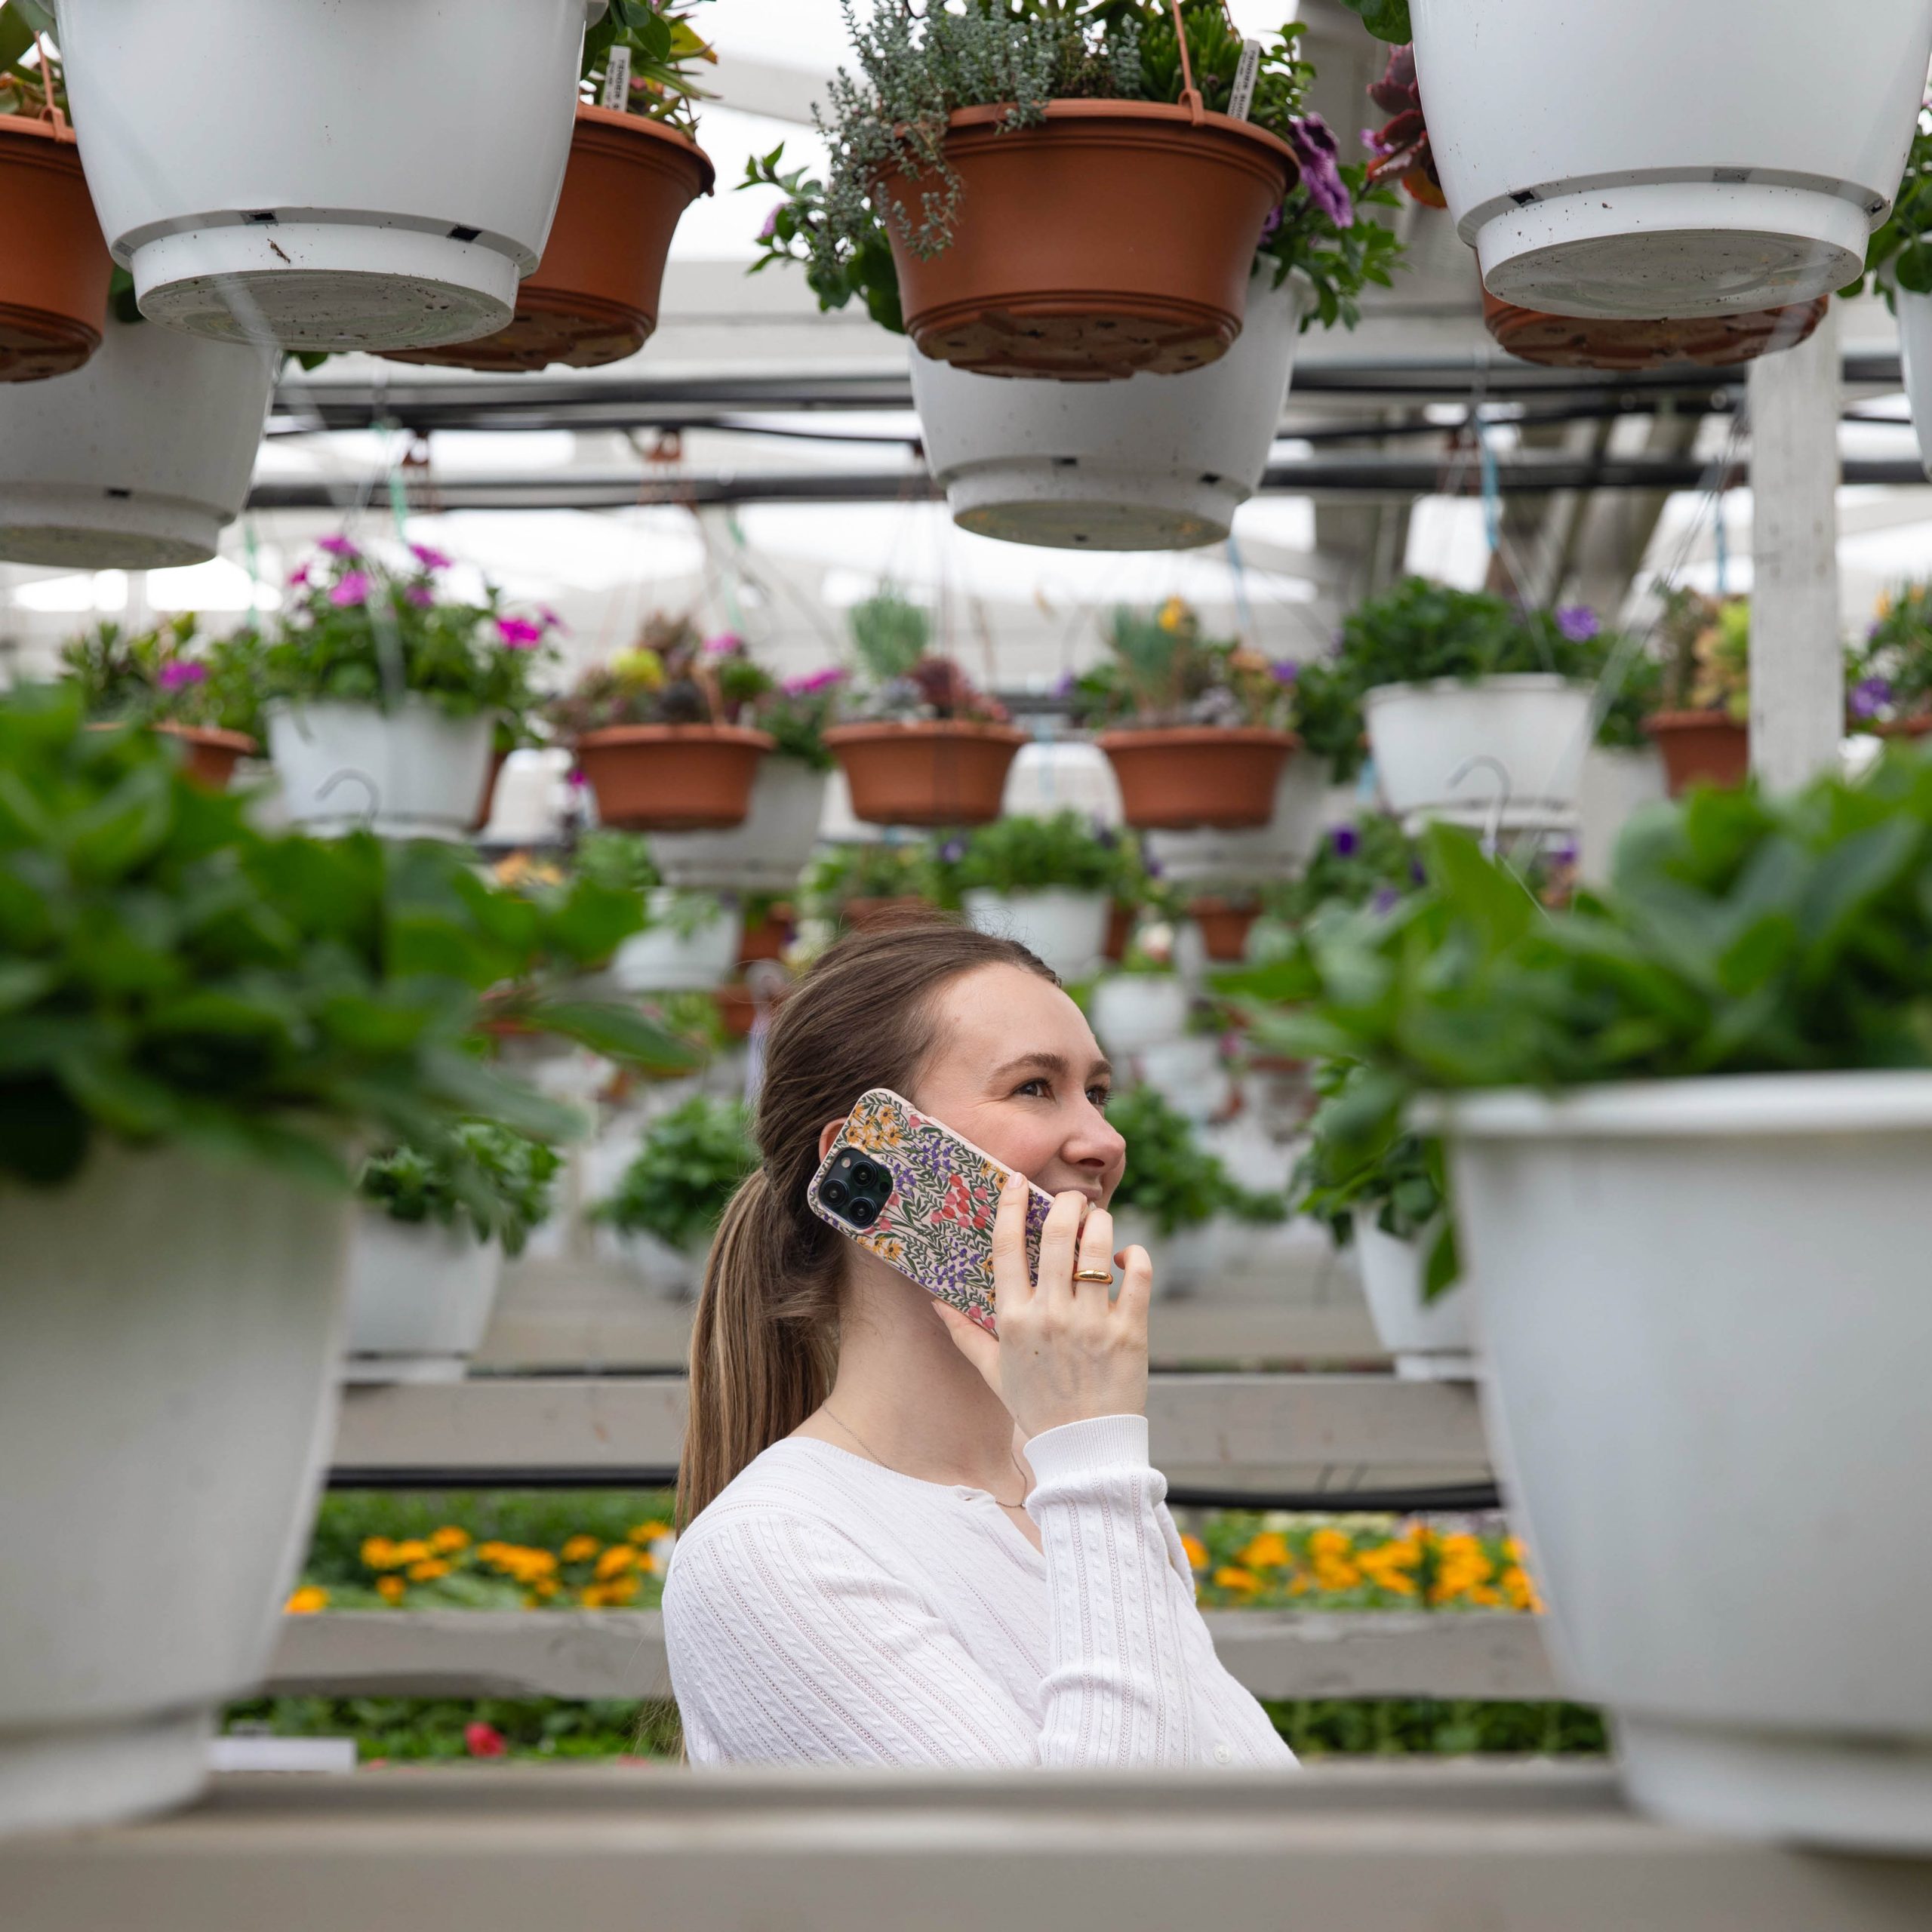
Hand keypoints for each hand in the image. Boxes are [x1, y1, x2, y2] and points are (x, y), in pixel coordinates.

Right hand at [934, 1173, 1150, 1441]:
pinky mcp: (1130, 1332)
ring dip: (1100, 1223)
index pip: (1006, 1248)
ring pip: (1098, 1247)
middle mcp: (1050, 1315)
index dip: (1011, 1206)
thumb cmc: (1037, 1407)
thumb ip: (964, 1334)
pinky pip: (1138, 1274)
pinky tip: (1127, 1256)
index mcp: (1013, 1320)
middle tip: (1073, 1199)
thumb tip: (935, 1303)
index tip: (1018, 1181)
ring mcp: (1092, 1323)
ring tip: (1099, 1222)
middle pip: (1055, 1235)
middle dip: (1066, 1204)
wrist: (1084, 1449)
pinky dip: (1135, 1255)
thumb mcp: (993, 1371)